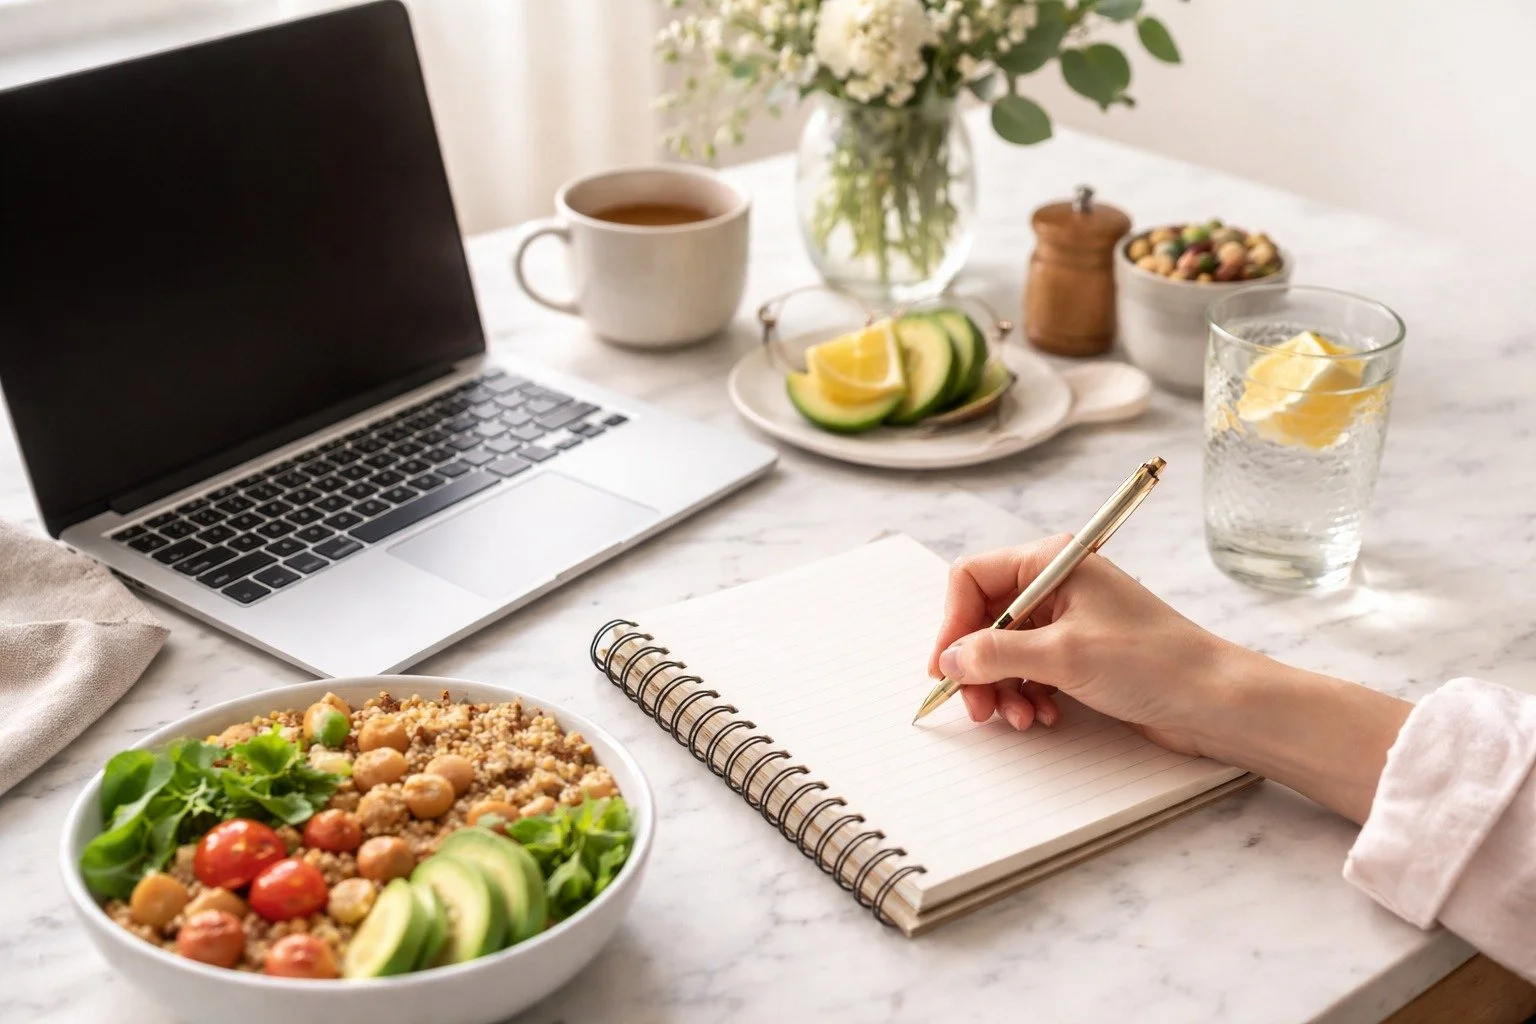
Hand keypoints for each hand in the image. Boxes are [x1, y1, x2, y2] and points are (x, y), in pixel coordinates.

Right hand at [927, 535, 1243, 755]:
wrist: (1215, 701)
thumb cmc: (1154, 663)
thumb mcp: (1064, 655)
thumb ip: (997, 654)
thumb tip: (950, 660)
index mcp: (1052, 562)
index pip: (973, 579)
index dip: (952, 624)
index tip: (945, 668)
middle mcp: (1056, 584)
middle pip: (985, 619)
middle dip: (977, 666)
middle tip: (976, 707)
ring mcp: (1068, 620)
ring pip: (1004, 651)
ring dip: (1002, 688)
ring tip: (1018, 718)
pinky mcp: (1079, 653)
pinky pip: (1029, 671)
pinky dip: (1026, 695)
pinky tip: (1042, 716)